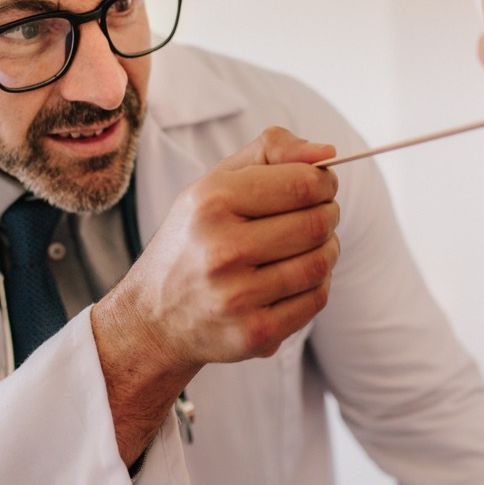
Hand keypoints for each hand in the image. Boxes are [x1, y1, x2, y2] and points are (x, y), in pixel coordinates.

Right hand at [129, 126, 340, 365]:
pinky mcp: (253, 333)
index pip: (302, 184)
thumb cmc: (195, 237)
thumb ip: (271, 151)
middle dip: (328, 215)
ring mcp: (237, 296)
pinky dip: (318, 285)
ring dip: (327, 250)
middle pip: (316, 223)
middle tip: (317, 215)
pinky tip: (296, 278)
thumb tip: (328, 153)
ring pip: (321, 263)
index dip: (324, 182)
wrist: (155, 315)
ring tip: (308, 246)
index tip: (320, 186)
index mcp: (212, 202)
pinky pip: (316, 300)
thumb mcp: (217, 181)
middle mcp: (221, 250)